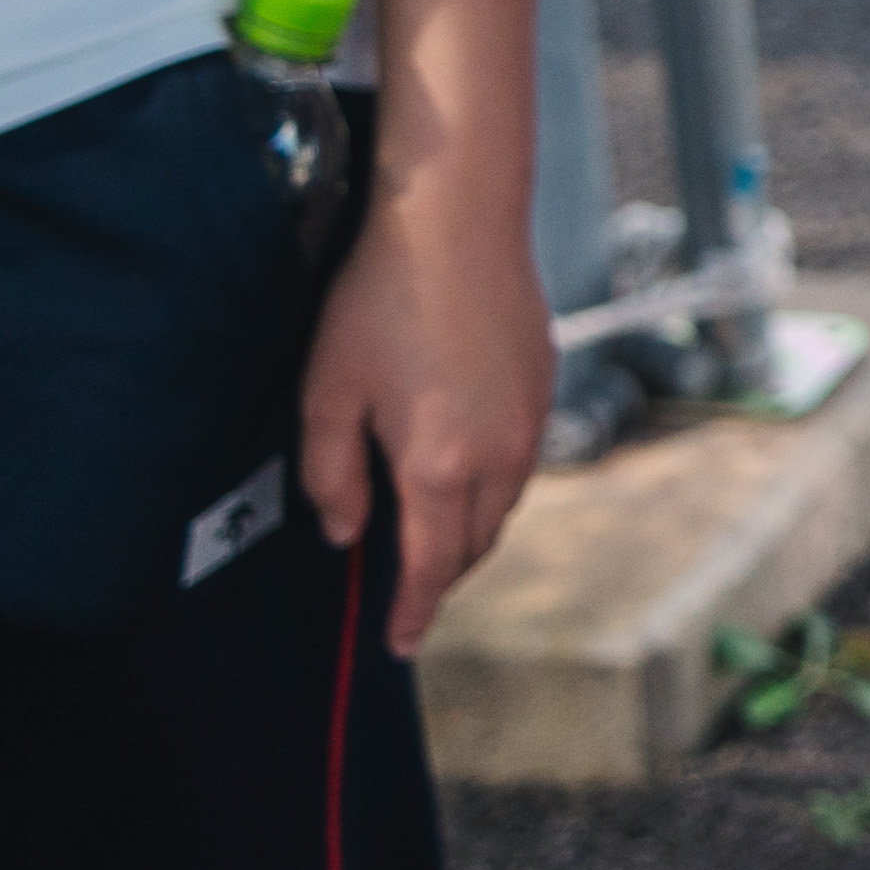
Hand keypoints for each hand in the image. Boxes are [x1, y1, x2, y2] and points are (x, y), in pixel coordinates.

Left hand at [299, 189, 551, 652]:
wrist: (457, 225)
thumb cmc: (379, 303)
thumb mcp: (326, 393)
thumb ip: (330, 476)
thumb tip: (345, 530)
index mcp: (438, 466)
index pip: (427, 565)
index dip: (411, 611)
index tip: (398, 644)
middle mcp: (498, 455)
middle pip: (474, 545)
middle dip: (440, 576)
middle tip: (405, 592)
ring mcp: (530, 420)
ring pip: (503, 506)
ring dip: (468, 531)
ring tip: (430, 533)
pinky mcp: (543, 385)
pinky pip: (520, 461)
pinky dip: (491, 485)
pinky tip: (460, 465)